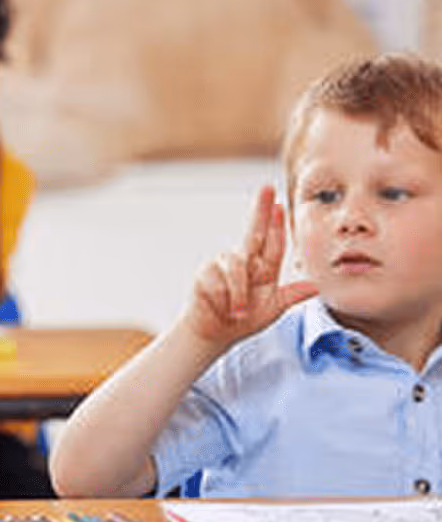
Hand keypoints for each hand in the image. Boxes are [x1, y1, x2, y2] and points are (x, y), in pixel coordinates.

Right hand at [184, 186, 317, 347]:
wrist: (214, 333)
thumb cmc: (242, 321)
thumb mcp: (273, 309)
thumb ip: (292, 296)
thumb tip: (316, 286)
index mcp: (263, 269)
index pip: (273, 243)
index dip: (276, 224)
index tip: (280, 204)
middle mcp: (243, 262)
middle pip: (254, 231)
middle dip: (260, 210)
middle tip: (267, 188)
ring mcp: (222, 265)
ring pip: (238, 266)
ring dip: (240, 294)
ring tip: (239, 312)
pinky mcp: (205, 273)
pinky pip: (219, 280)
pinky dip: (224, 297)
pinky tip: (222, 307)